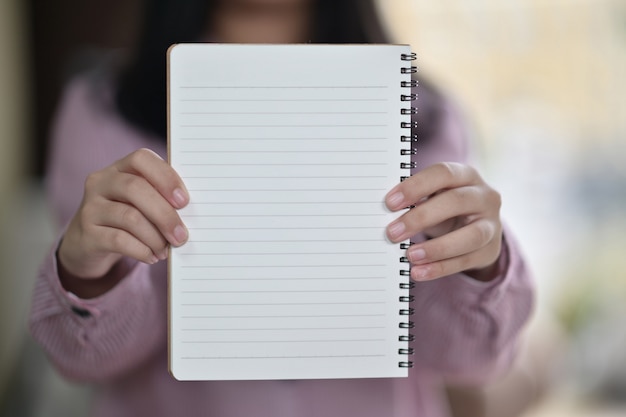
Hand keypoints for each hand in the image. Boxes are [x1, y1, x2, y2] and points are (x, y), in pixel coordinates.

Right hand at [58, 148, 188, 294]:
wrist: (88, 241)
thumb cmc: (127, 217)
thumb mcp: (141, 202)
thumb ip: (162, 199)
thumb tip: (191, 214)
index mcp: (120, 168)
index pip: (141, 158)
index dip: (165, 177)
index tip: (184, 201)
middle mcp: (101, 182)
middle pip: (135, 189)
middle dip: (165, 215)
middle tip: (181, 236)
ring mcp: (90, 207)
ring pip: (130, 217)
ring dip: (156, 238)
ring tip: (166, 250)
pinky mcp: (87, 234)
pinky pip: (120, 240)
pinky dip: (142, 250)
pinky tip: (152, 256)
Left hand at [385, 162, 502, 281]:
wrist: (477, 226)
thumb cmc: (446, 207)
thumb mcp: (435, 196)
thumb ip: (416, 200)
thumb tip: (384, 214)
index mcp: (466, 175)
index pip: (443, 173)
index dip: (416, 186)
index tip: (390, 203)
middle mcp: (485, 196)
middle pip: (456, 202)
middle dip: (421, 217)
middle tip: (393, 232)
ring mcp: (492, 224)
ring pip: (471, 236)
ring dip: (437, 248)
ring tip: (409, 256)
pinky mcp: (490, 251)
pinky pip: (466, 261)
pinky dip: (440, 268)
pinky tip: (419, 272)